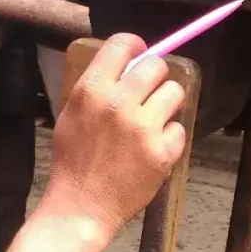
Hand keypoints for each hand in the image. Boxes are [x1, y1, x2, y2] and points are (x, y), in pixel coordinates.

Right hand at [40, 34, 187, 246]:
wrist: (80, 206)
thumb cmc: (74, 160)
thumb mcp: (72, 113)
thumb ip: (97, 86)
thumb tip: (128, 62)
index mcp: (90, 90)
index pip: (122, 44)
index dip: (136, 45)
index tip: (141, 51)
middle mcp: (117, 103)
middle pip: (156, 65)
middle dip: (155, 75)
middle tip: (148, 91)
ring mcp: (142, 128)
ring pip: (174, 92)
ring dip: (166, 104)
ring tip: (152, 120)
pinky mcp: (161, 152)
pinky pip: (179, 129)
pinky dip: (169, 139)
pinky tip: (151, 149)